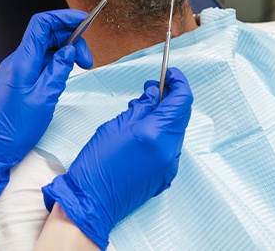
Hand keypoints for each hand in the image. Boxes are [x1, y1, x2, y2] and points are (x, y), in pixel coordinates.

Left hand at [0, 9, 92, 197]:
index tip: (83, 22)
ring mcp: (17, 69)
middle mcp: (18, 60)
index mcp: (22, 61)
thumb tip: (71, 50)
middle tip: (87, 59)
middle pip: (46, 34)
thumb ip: (59, 70)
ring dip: (65, 51)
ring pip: (44, 48)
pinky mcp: (19, 79)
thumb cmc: (14, 128)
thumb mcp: (44, 99)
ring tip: (80, 67)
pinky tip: (65, 73)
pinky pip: (40, 61)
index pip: (42, 24)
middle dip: (70, 39)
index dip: (63, 18)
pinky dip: (56, 62)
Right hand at [42, 67, 192, 249]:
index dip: (178, 82)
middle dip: (170, 98)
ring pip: (175, 130)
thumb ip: (140, 108)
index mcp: (156, 134)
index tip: (170, 73)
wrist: (93, 200)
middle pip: (181, 115)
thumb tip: (154, 93)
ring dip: (164, 115)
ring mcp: (169, 165)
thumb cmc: (97, 162)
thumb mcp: (116, 125)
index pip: (181, 100)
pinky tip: (142, 130)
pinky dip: (161, 132)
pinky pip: (169, 146)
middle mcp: (169, 150)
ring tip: (141, 110)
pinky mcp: (165, 175)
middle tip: (152, 88)